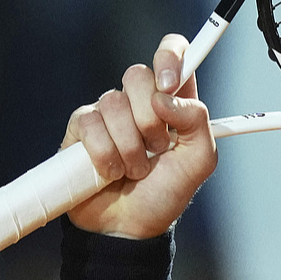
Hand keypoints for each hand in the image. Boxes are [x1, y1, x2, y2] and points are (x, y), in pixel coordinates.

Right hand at [63, 34, 216, 238]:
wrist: (129, 226)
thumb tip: (165, 97)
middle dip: (149, 121)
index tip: (169, 83)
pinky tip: (110, 172)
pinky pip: (89, 124)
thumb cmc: (166, 193)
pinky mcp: (81, 129)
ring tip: (134, 170)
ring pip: (113, 103)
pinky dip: (105, 155)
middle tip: (156, 150)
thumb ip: (197, 122)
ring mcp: (108, 113)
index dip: (169, 56)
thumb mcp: (199, 161)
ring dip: (129, 147)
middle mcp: (140, 101)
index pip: (173, 53)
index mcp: (173, 101)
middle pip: (137, 75)